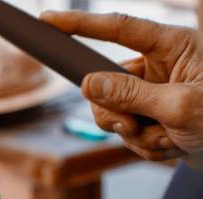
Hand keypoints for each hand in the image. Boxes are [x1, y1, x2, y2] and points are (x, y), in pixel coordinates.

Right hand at [41, 11, 202, 162]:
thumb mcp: (180, 107)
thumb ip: (131, 94)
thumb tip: (89, 84)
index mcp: (174, 46)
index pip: (119, 29)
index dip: (80, 24)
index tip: (48, 20)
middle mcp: (160, 65)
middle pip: (105, 82)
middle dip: (115, 112)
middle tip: (133, 128)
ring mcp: (153, 92)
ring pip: (112, 111)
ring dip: (133, 133)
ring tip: (166, 141)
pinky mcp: (152, 114)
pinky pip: (125, 130)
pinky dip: (143, 144)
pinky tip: (170, 146)